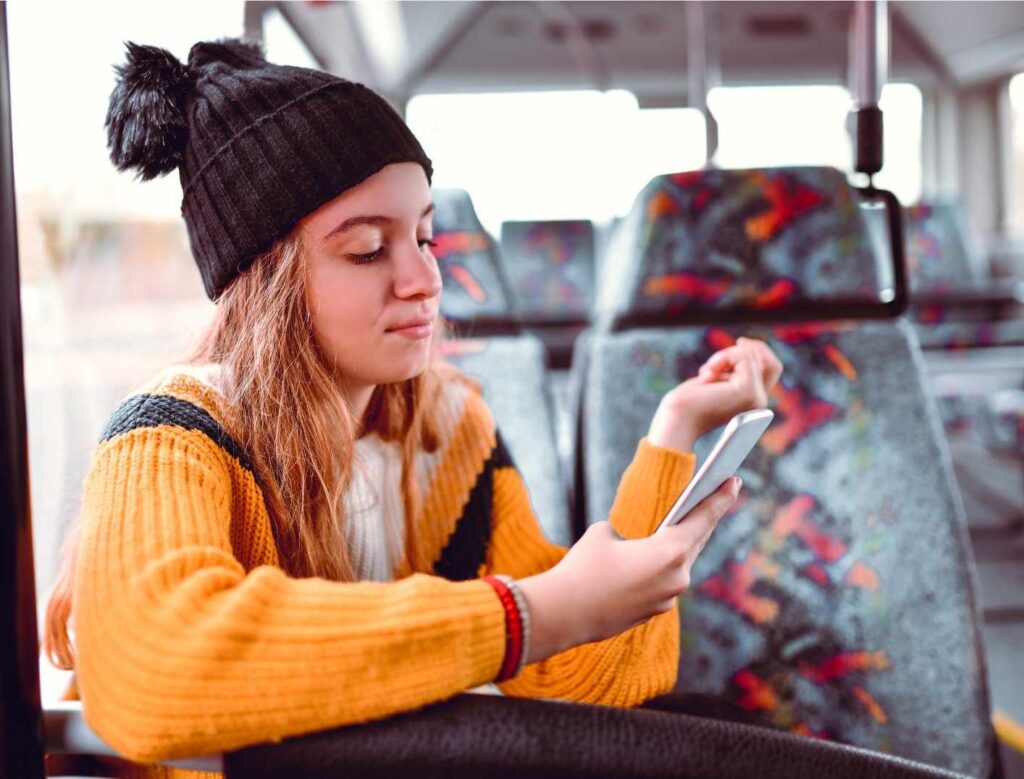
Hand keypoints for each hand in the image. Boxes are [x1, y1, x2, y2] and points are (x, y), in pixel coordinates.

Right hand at [515, 477, 740, 662]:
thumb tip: (633, 548)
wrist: (563, 614)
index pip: (703, 519)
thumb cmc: (583, 567)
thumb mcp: (604, 533)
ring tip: (686, 525)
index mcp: (670, 552)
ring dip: (682, 545)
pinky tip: (657, 558)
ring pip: (680, 564)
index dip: (720, 498)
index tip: (734, 481)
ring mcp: (667, 599)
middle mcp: (677, 577)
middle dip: (704, 519)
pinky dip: (662, 567)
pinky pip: (664, 582)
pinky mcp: (653, 612)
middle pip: (696, 542)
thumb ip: (629, 535)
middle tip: (715, 496)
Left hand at [647, 337, 782, 452]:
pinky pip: (744, 355)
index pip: (773, 367)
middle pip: (767, 358)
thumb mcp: (716, 379)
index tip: (739, 342)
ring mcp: (756, 398)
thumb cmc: (689, 403)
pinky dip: (723, 357)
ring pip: (751, 353)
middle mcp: (760, 402)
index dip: (759, 350)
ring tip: (706, 373)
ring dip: (724, 355)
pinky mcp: (747, 391)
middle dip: (737, 352)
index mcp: (754, 401)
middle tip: (711, 366)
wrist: (677, 421)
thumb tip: (745, 344)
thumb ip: (734, 370)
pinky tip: (707, 374)